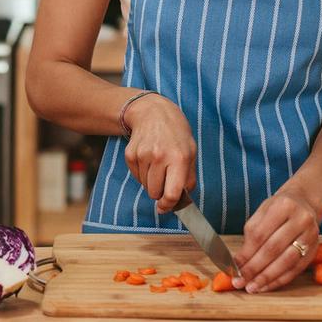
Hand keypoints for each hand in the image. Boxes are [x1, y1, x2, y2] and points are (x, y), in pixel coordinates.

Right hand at [123, 95, 196, 212]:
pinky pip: (136, 176)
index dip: (169, 205)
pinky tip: (149, 160)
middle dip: (160, 193)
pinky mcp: (130, 155)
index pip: (172, 193)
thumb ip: (189, 178)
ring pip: (145, 186)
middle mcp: (159, 157)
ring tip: (158, 166)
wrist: (152, 112)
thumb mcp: (191, 152)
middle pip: (155, 192)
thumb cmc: (176, 134)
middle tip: (165, 181)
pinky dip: (143, 174)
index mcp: (179, 158)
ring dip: (152, 182)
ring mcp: (142, 155)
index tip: (166, 208)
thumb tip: (182, 200)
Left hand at [232, 191, 319, 292]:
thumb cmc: (278, 208)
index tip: (234, 266)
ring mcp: (310, 237)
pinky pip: (296, 269)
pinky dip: (279, 280)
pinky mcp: (314, 250)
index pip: (260, 234)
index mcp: (283, 206)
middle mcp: (301, 221)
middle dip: (254, 268)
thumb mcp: (262, 212)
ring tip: (252, 287)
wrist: (304, 202)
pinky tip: (266, 286)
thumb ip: (251, 233)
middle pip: (273, 249)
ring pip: (286, 262)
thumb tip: (240, 260)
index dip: (246, 253)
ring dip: (267, 278)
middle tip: (240, 281)